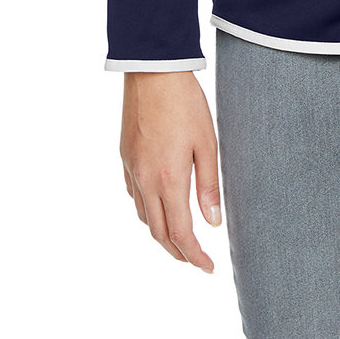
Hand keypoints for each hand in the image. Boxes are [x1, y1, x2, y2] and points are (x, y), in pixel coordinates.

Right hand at [119, 71, 223, 271]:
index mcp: (169, 179)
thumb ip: (209, 186)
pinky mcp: (125, 157)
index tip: (208, 267)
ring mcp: (132, 169)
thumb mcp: (207, 143)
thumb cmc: (185, 103)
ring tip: (180, 237)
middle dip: (178, 252)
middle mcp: (145, 180)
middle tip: (196, 259)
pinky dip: (148, 210)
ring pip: (144, 217)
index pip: (181, 233)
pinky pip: (135, 195)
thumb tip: (213, 222)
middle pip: (159, 232)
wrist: (153, 71)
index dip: (194, 256)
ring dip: (162, 233)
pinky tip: (160, 204)